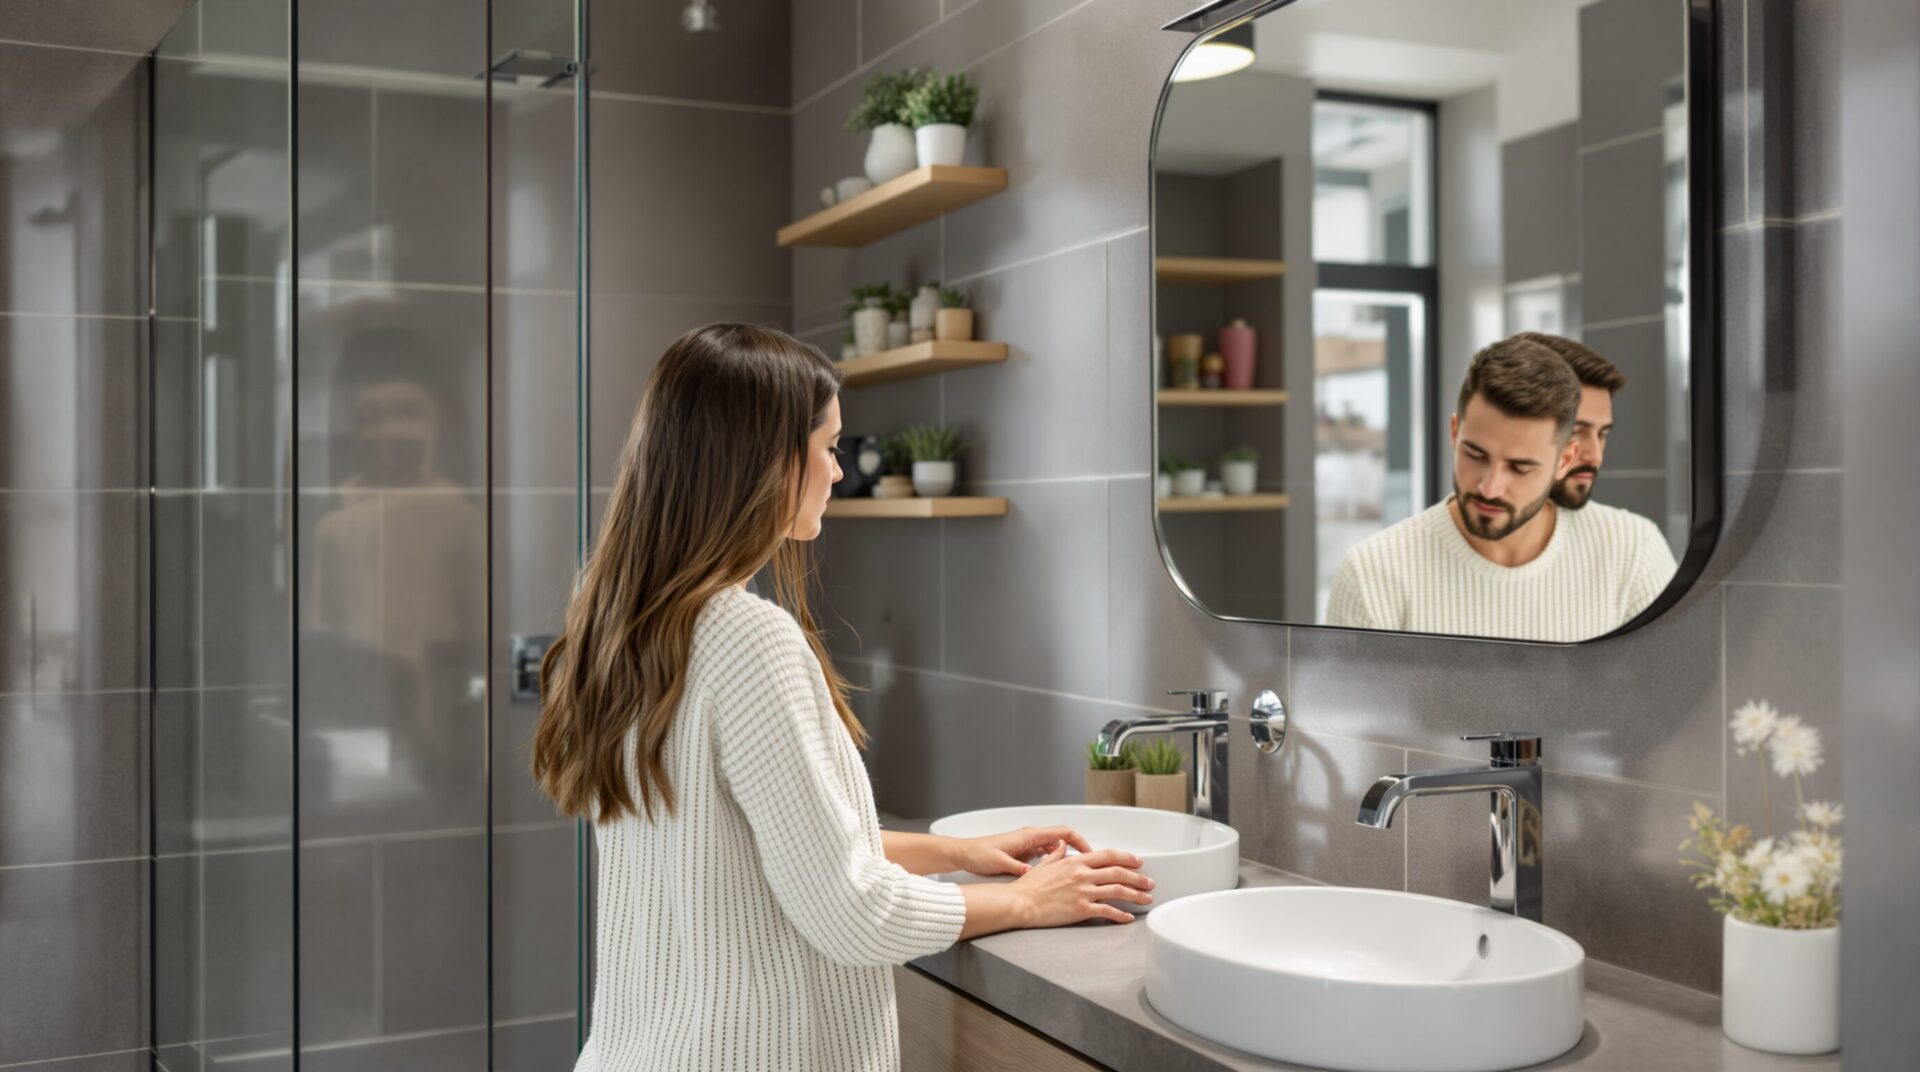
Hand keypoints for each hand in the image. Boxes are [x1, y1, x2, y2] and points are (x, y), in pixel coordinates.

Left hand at [953, 825, 1094, 877]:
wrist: (965, 853)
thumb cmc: (980, 854)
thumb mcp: (1001, 863)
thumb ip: (1019, 868)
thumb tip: (1034, 875)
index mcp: (1030, 835)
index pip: (1063, 833)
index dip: (1080, 842)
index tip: (1090, 854)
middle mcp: (1031, 837)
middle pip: (1062, 840)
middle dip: (1077, 851)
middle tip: (1089, 866)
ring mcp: (1028, 844)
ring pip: (1055, 848)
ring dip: (1067, 858)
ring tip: (1077, 874)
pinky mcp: (1024, 853)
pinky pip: (1045, 855)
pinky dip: (1055, 862)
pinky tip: (1058, 875)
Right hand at [1008, 842, 1153, 926]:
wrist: (1020, 903)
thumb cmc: (1029, 886)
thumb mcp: (1045, 864)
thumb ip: (1057, 853)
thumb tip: (1063, 845)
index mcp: (1075, 862)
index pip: (1108, 855)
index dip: (1126, 858)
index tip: (1137, 862)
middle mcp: (1082, 874)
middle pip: (1118, 873)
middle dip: (1138, 878)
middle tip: (1149, 882)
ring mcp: (1083, 892)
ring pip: (1118, 891)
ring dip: (1136, 895)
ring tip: (1146, 899)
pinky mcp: (1081, 909)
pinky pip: (1107, 911)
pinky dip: (1121, 915)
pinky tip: (1128, 917)